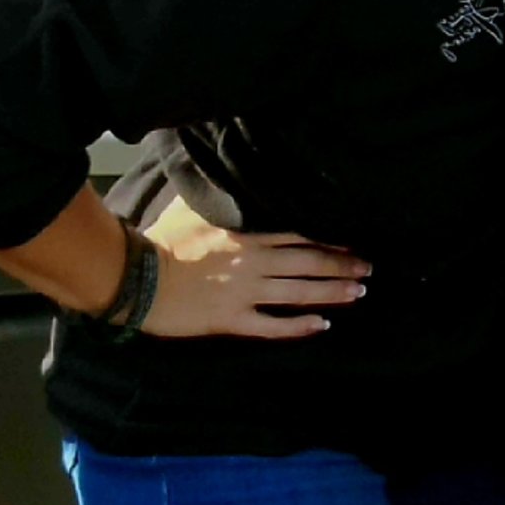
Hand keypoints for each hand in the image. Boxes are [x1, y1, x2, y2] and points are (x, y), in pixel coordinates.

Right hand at [140, 201, 370, 338]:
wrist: (135, 278)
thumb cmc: (162, 241)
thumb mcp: (194, 209)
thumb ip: (220, 198)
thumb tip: (228, 177)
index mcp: (247, 234)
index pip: (299, 234)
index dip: (329, 239)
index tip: (354, 242)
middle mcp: (253, 262)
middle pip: (308, 262)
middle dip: (342, 265)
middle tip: (369, 268)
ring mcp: (244, 293)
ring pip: (298, 293)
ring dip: (331, 293)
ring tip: (359, 293)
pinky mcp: (230, 319)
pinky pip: (272, 325)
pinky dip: (299, 326)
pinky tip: (322, 325)